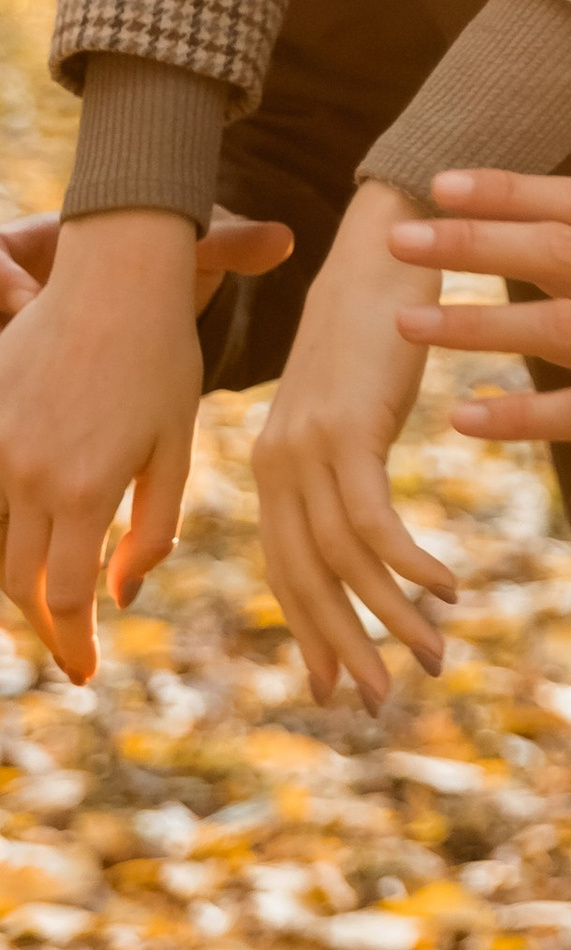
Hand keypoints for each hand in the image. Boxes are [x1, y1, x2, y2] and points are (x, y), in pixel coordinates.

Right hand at [0, 206, 292, 680]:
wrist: (115, 279)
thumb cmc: (161, 362)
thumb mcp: (174, 448)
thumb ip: (152, 526)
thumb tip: (122, 593)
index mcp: (84, 488)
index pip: (61, 598)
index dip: (73, 643)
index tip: (87, 670)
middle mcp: (27, 472)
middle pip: (16, 581)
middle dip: (43, 623)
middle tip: (72, 646)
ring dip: (16, 578)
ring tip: (49, 599)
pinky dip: (0, 522)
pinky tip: (26, 537)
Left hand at [254, 178, 458, 711]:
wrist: (387, 243)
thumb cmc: (379, 318)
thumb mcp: (353, 402)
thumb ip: (346, 460)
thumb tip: (356, 510)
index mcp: (277, 462)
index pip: (287, 568)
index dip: (312, 631)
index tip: (337, 682)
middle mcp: (278, 462)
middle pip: (306, 580)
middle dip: (344, 647)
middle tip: (378, 699)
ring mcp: (308, 449)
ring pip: (344, 564)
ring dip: (392, 618)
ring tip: (433, 657)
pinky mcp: (347, 432)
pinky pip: (377, 524)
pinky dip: (412, 567)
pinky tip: (449, 589)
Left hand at [390, 170, 570, 527]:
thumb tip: (542, 251)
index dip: (512, 189)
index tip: (444, 182)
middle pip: (560, 252)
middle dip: (473, 241)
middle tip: (402, 239)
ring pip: (560, 327)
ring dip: (476, 324)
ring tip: (409, 323)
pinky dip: (517, 415)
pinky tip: (465, 418)